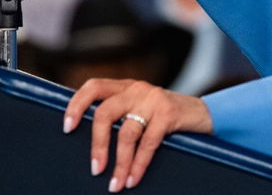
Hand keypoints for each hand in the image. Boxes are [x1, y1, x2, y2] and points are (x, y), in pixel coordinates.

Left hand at [62, 78, 211, 190]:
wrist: (204, 114)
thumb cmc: (165, 118)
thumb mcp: (140, 109)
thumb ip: (120, 115)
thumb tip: (91, 144)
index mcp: (125, 87)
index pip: (93, 87)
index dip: (76, 105)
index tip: (67, 128)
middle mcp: (137, 89)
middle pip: (105, 113)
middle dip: (97, 144)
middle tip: (95, 169)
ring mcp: (153, 99)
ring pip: (126, 133)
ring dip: (119, 162)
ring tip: (115, 184)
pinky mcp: (168, 113)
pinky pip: (148, 143)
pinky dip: (138, 165)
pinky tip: (133, 179)